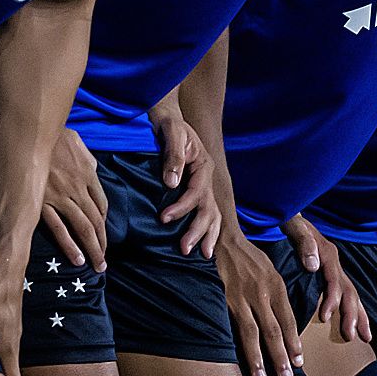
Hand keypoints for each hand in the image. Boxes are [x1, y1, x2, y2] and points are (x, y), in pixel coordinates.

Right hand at [39, 126, 107, 269]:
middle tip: (104, 261)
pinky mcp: (42, 203)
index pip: (101, 203)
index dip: (103, 222)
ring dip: (92, 248)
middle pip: (96, 220)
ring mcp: (61, 197)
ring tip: (96, 265)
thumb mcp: (77, 141)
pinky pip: (58, 228)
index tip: (102, 234)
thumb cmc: (52, 134)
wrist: (30, 131)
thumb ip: (87, 159)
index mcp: (88, 173)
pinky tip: (77, 258)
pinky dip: (69, 245)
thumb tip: (93, 170)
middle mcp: (78, 188)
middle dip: (102, 243)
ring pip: (83, 227)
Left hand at [149, 112, 221, 254]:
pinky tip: (202, 245)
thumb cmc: (169, 126)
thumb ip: (173, 157)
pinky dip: (207, 230)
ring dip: (208, 235)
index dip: (181, 207)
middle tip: (185, 249)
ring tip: (201, 255)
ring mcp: (204, 187)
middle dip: (198, 231)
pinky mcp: (197, 192)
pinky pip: (207, 214)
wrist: (168, 120)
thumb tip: (172, 184)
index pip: (196, 193)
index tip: (164, 218)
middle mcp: (207, 179)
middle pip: (209, 209)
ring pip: (213, 215)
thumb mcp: (172, 133)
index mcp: (204, 166)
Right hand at [212, 229, 301, 375]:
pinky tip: (237, 359)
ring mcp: (243, 296)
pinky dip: (238, 344)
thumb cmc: (246, 255)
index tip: (298, 361)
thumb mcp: (269, 268)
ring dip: (259, 358)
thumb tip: (284, 316)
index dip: (294, 342)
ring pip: (254, 332)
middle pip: (274, 330)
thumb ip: (277, 291)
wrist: (223, 237)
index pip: (289, 320)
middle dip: (281, 356)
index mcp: (277, 285)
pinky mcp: (226, 297)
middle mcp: (263, 292)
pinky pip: (234, 325)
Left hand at [286, 214, 368, 344]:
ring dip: (357, 317)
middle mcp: (335, 264)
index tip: (324, 317)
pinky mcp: (331, 276)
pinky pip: (345, 295)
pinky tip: (355, 327)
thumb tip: (313, 266)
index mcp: (328, 255)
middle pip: (349, 291)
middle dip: (352, 315)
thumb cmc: (291, 223)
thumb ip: (304, 243)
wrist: (291, 217)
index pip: (334, 281)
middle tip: (351, 335)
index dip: (332, 299)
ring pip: (352, 296)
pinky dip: (352, 311)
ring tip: (362, 337)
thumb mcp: (295, 227)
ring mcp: (335, 270)